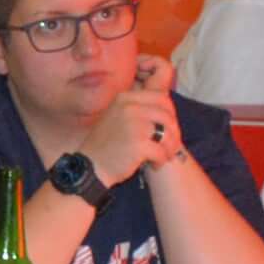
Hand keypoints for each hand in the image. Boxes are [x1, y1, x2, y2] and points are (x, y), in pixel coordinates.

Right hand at [79, 56, 180, 181]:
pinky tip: (154, 164)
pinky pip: (162, 151)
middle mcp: (129, 107)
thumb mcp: (118, 117)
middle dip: (173, 132)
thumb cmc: (107, 145)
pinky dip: (161, 160)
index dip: (170, 113)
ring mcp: (134, 125)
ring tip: (163, 156)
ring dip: (170, 148)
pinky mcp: (138, 144)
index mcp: (125, 98)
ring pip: (168, 133)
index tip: (167, 127)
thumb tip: (168, 110)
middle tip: (169, 145)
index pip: (161, 97)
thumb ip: (139, 108)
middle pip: (167, 114)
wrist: (89, 167)